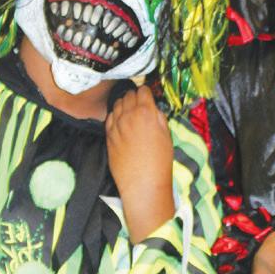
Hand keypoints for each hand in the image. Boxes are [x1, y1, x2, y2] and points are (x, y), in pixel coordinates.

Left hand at [106, 86, 174, 242]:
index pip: (143, 90)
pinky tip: (121, 122)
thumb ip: (158, 117)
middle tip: (140, 104)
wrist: (143, 183)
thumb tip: (153, 109)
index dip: (146, 93)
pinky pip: (109, 118)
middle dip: (135, 97)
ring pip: (117, 104)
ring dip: (124, 104)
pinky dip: (115, 116)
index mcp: (146, 112)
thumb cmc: (159, 162)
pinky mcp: (108, 136)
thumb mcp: (166, 135)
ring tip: (130, 112)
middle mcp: (129, 115)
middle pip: (128, 95)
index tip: (148, 97)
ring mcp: (116, 125)